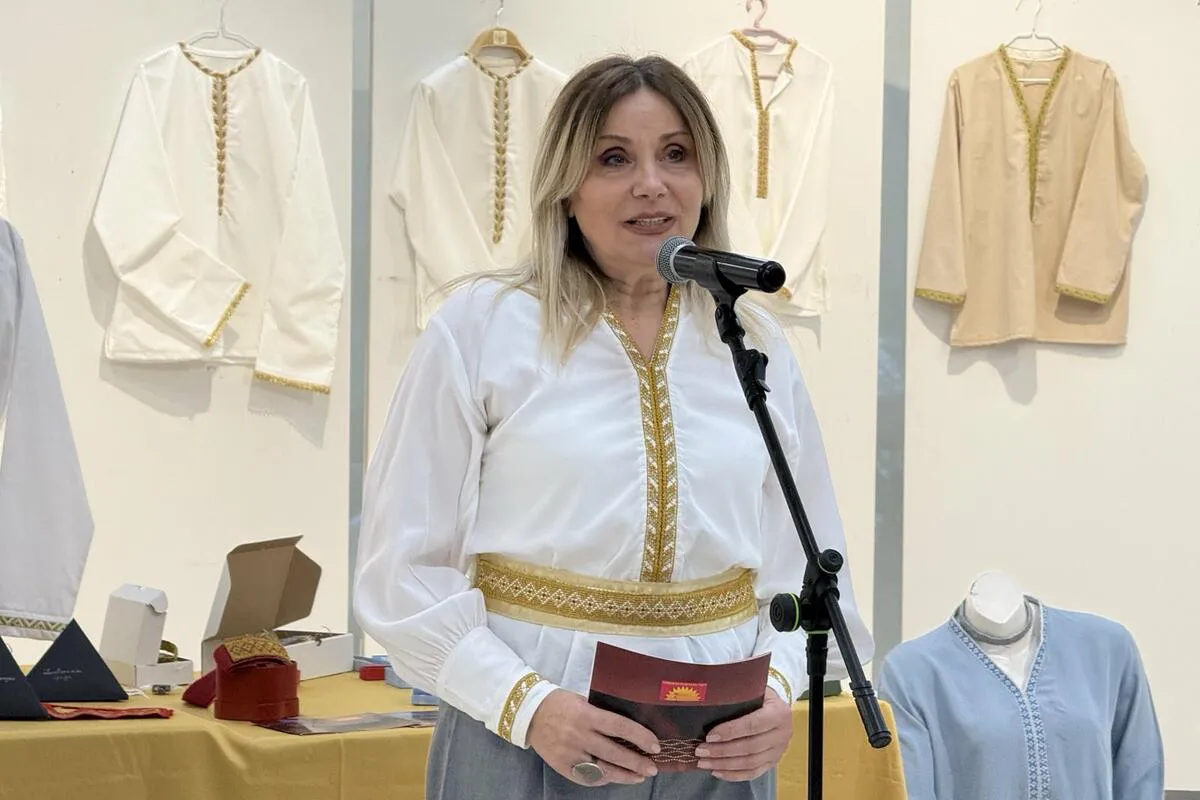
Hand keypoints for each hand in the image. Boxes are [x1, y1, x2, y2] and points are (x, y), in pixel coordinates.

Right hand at [526, 688, 661, 785]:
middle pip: (613, 752)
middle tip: (653, 768)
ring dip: (623, 775)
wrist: (528, 713)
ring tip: (639, 777)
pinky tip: (613, 778)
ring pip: (601, 769)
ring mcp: (570, 753)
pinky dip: (602, 779)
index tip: (655, 745)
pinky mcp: (562, 766)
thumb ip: (602, 716)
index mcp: (586, 714)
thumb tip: (629, 731)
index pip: (619, 726)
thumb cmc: (560, 702)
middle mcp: (578, 735)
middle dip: (636, 762)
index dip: (639, 737)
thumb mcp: (582, 701)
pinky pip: (586, 777)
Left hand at [694, 688, 792, 781]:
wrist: (777, 707)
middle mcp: (783, 734)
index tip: (709, 735)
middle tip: (701, 751)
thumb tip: (707, 699)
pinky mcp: (773, 763)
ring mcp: (779, 751)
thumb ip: (737, 694)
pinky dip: (733, 775)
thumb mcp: (753, 689)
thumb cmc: (760, 696)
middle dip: (722, 751)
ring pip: (750, 763)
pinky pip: (752, 773)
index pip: (752, 725)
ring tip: (703, 763)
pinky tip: (716, 772)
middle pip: (750, 747)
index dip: (730, 731)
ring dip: (724, 765)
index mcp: (779, 713)